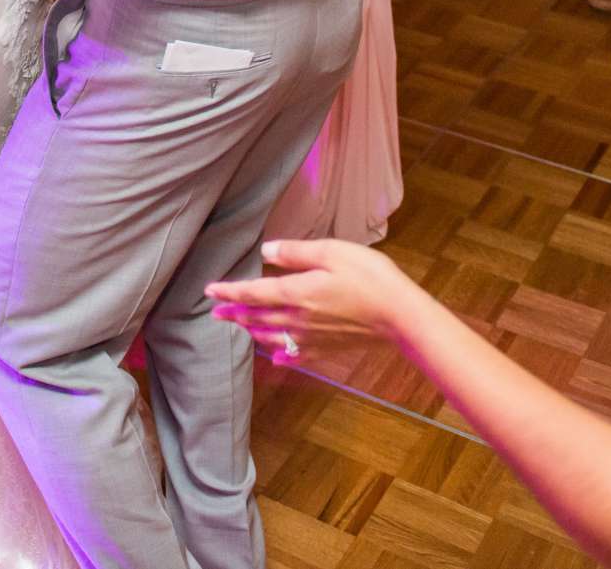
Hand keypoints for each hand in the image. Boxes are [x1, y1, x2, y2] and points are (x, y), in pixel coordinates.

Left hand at [206, 238, 420, 358]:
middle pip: (257, 318)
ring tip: (240, 327)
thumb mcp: (331, 252)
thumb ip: (295, 252)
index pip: (252, 294)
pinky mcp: (327, 349)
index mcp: (296, 293)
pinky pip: (296, 356)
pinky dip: (281, 356)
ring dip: (252, 332)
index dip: (229, 292)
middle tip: (216, 312)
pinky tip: (275, 358)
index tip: (210, 290)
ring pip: (272, 337)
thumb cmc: (369, 277)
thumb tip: (266, 251)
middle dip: (234, 313)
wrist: (400, 316)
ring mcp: (312, 338)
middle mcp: (298, 320)